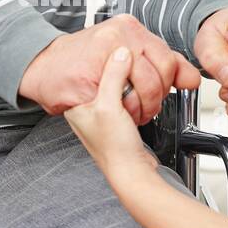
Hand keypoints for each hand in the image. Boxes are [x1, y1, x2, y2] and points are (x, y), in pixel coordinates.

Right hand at [18, 13, 199, 123]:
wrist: (43, 69)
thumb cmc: (84, 63)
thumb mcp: (126, 56)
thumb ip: (160, 63)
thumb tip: (192, 78)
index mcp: (128, 26)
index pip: (168, 56)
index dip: (169, 81)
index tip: (161, 91)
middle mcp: (118, 34)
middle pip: (161, 72)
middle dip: (157, 96)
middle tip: (144, 105)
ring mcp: (105, 53)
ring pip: (147, 85)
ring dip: (144, 106)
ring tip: (131, 110)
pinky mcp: (92, 76)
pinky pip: (123, 96)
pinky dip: (127, 109)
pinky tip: (120, 110)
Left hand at [63, 46, 160, 187]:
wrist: (133, 174)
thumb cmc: (114, 150)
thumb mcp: (108, 107)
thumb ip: (113, 77)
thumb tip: (121, 53)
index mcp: (80, 98)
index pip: (98, 66)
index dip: (116, 64)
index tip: (128, 63)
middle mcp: (93, 101)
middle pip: (118, 73)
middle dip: (135, 81)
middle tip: (136, 94)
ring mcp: (111, 108)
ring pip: (133, 82)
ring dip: (144, 92)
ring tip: (140, 107)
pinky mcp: (127, 113)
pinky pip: (140, 95)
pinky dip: (147, 98)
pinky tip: (148, 106)